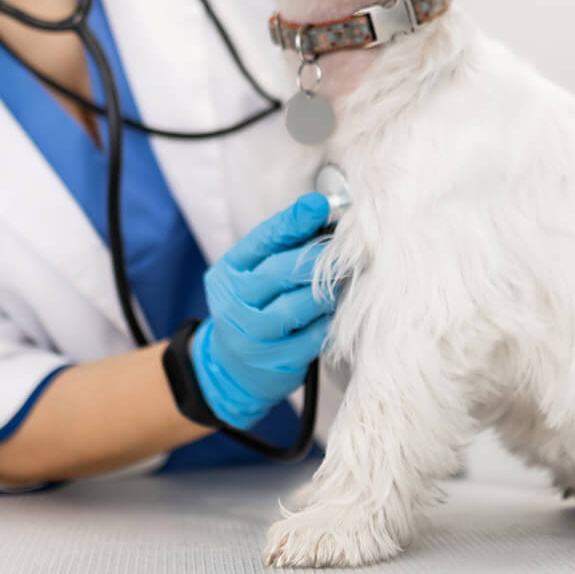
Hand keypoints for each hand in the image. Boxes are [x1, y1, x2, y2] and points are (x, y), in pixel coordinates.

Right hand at [191, 193, 335, 428]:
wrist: (231, 368)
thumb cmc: (254, 307)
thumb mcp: (252, 275)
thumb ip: (281, 249)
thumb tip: (324, 215)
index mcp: (229, 272)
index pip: (261, 241)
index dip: (291, 221)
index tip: (318, 205)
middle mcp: (234, 303)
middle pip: (281, 271)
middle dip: (318, 256)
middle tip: (345, 249)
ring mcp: (253, 336)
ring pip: (300, 305)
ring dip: (328, 290)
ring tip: (345, 280)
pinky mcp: (276, 362)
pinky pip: (314, 336)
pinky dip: (329, 321)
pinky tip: (336, 313)